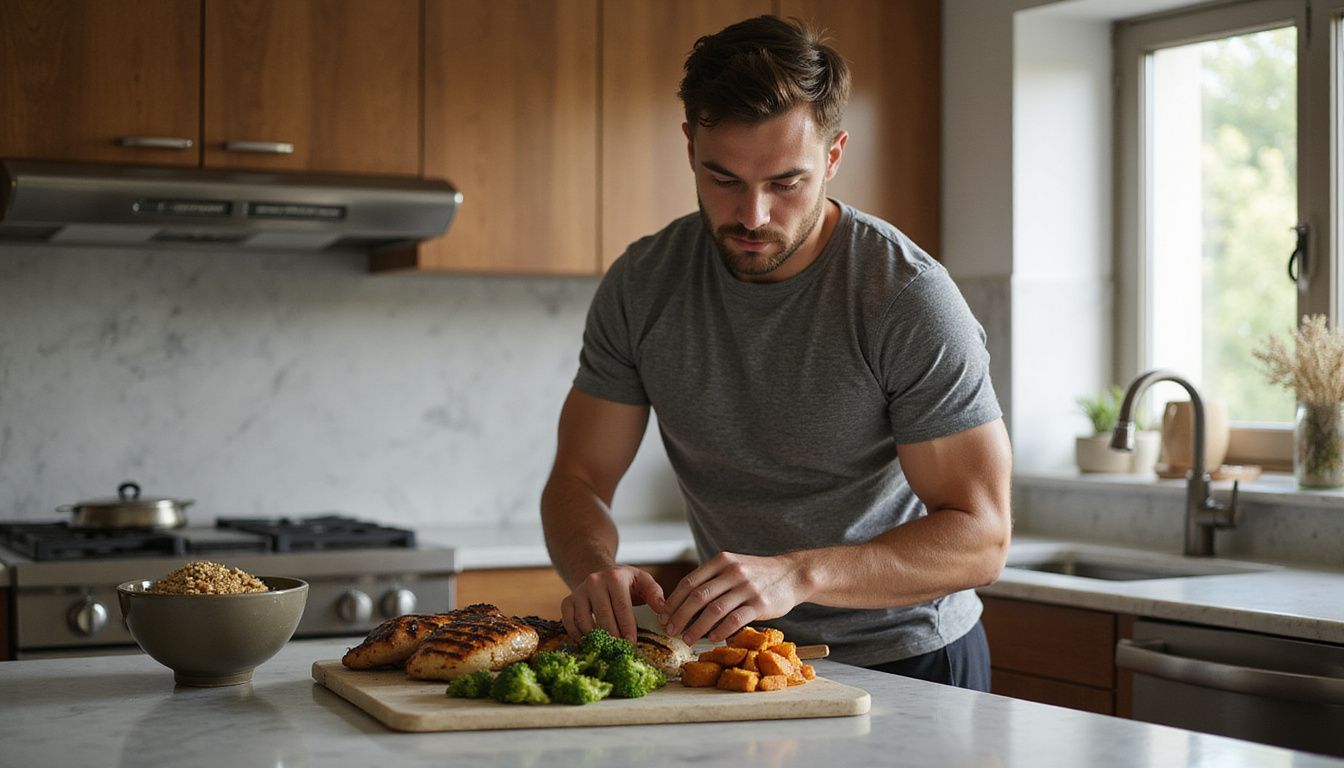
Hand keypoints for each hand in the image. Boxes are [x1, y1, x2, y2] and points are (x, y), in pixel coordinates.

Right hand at [561, 564, 664, 642]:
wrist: (600, 574)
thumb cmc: (626, 582)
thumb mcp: (642, 581)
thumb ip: (655, 593)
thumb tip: (662, 611)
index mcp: (615, 577)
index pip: (621, 606)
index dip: (627, 627)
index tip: (632, 644)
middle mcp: (594, 582)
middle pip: (603, 616)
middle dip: (613, 636)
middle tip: (621, 651)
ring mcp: (579, 592)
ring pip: (585, 621)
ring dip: (596, 638)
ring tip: (606, 649)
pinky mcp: (567, 600)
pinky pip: (569, 622)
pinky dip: (577, 635)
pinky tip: (589, 643)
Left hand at [661, 551, 806, 644]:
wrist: (793, 574)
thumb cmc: (759, 573)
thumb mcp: (734, 566)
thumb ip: (712, 579)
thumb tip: (683, 601)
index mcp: (722, 561)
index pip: (690, 582)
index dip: (674, 600)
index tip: (664, 615)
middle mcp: (733, 572)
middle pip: (698, 597)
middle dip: (680, 616)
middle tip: (670, 630)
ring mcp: (747, 587)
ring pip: (714, 610)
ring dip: (697, 627)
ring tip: (687, 639)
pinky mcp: (760, 603)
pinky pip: (735, 620)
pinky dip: (720, 631)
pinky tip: (712, 638)